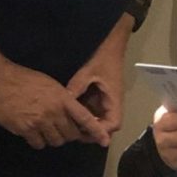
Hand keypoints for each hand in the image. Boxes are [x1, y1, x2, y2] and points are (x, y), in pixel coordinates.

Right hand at [0, 60, 110, 149]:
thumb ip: (62, 99)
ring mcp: (39, 122)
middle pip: (71, 134)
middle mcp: (54, 112)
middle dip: (71, 134)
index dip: (96, 131)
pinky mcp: (25, 130)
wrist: (0, 81)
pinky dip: (39, 141)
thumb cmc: (26, 79)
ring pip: (56, 141)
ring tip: (48, 129)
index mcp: (62, 99)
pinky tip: (35, 133)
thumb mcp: (51, 84)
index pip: (84, 118)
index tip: (105, 140)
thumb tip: (70, 113)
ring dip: (55, 138)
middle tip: (65, 130)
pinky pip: (39, 144)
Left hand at [66, 20, 128, 139]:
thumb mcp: (88, 72)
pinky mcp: (100, 96)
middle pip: (105, 126)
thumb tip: (62, 104)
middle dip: (90, 131)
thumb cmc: (103, 59)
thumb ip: (76, 88)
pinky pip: (93, 110)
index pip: (113, 124)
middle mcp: (112, 103)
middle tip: (72, 131)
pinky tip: (70, 114)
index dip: (100, 131)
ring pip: (98, 119)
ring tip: (68, 125)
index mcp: (114, 99)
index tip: (84, 130)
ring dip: (86, 123)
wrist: (110, 45)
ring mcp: (106, 100)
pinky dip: (84, 114)